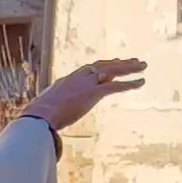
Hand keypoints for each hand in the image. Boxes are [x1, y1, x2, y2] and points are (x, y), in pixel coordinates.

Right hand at [19, 59, 145, 133]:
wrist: (39, 115)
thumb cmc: (38, 117)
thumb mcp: (45, 110)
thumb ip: (50, 111)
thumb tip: (45, 121)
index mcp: (67, 80)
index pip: (89, 69)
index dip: (103, 66)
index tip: (114, 63)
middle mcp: (78, 78)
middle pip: (103, 66)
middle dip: (119, 63)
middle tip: (134, 61)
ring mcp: (86, 84)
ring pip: (112, 71)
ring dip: (129, 68)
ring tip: (143, 66)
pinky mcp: (93, 93)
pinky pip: (115, 87)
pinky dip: (130, 84)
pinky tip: (141, 82)